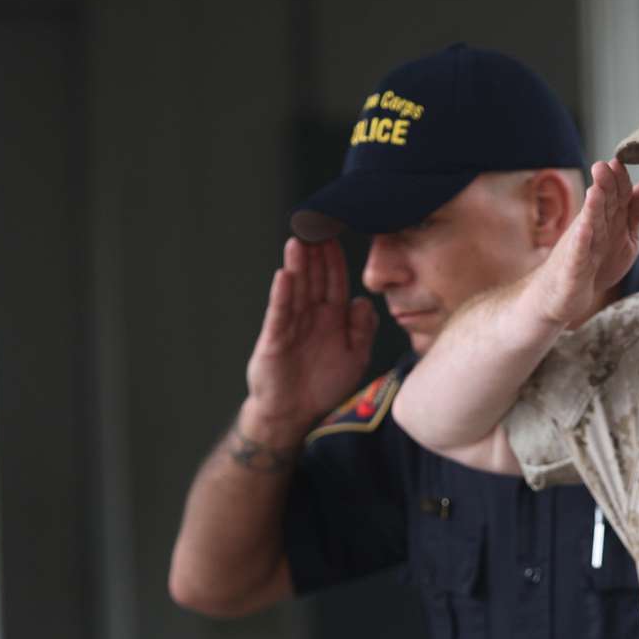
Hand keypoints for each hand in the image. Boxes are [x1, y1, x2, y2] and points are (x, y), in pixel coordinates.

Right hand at [241, 238, 378, 445]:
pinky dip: (282, 295)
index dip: (336, 260)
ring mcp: (291, 325)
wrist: (294, 415)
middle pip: (313, 278)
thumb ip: (362, 330)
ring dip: (298, 266)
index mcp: (331, 317)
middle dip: (316, 253)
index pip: (334, 281)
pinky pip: (280, 314)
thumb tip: (365, 301)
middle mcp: (310, 316)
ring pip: (296, 290)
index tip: (340, 234)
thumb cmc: (324, 385)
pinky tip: (285, 275)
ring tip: (299, 241)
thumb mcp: (354, 357)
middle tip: (317, 224)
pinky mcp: (274, 340)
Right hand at [535, 159, 638, 326]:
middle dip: (604, 186)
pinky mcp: (572, 270)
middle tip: (604, 166)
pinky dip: (581, 243)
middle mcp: (592, 229)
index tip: (619, 162)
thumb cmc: (593, 264)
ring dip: (592, 209)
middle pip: (601, 205)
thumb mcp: (623, 238)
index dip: (618, 180)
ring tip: (596, 191)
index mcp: (606, 220)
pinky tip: (584, 230)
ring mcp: (581, 249)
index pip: (615, 195)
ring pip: (589, 226)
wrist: (561, 296)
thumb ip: (635, 213)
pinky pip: (578, 255)